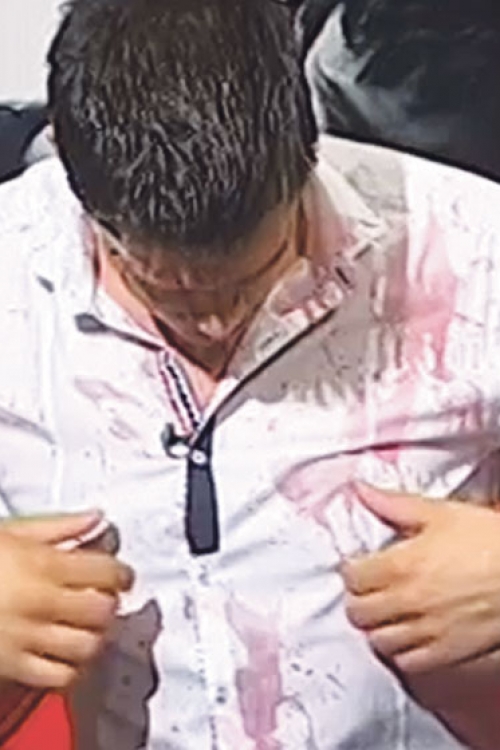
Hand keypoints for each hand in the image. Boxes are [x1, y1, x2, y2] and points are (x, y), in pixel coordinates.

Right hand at [0, 512, 133, 689]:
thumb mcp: (13, 531)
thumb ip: (59, 527)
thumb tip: (96, 518)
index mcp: (44, 564)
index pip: (105, 572)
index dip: (121, 574)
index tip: (121, 576)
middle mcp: (41, 602)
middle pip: (102, 611)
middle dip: (109, 606)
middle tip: (104, 600)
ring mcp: (27, 637)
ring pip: (86, 646)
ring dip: (95, 637)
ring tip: (87, 627)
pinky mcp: (13, 666)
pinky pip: (59, 676)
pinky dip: (71, 668)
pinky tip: (66, 654)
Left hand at [342, 484, 499, 672]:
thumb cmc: (491, 540)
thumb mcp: (440, 513)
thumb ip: (394, 504)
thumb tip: (361, 491)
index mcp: (402, 565)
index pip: (352, 578)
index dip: (351, 570)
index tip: (358, 565)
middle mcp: (409, 601)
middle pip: (359, 613)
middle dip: (359, 599)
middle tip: (368, 590)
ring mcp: (428, 630)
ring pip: (379, 641)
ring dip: (377, 627)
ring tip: (385, 613)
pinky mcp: (448, 652)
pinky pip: (409, 663)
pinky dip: (402, 652)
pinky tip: (407, 636)